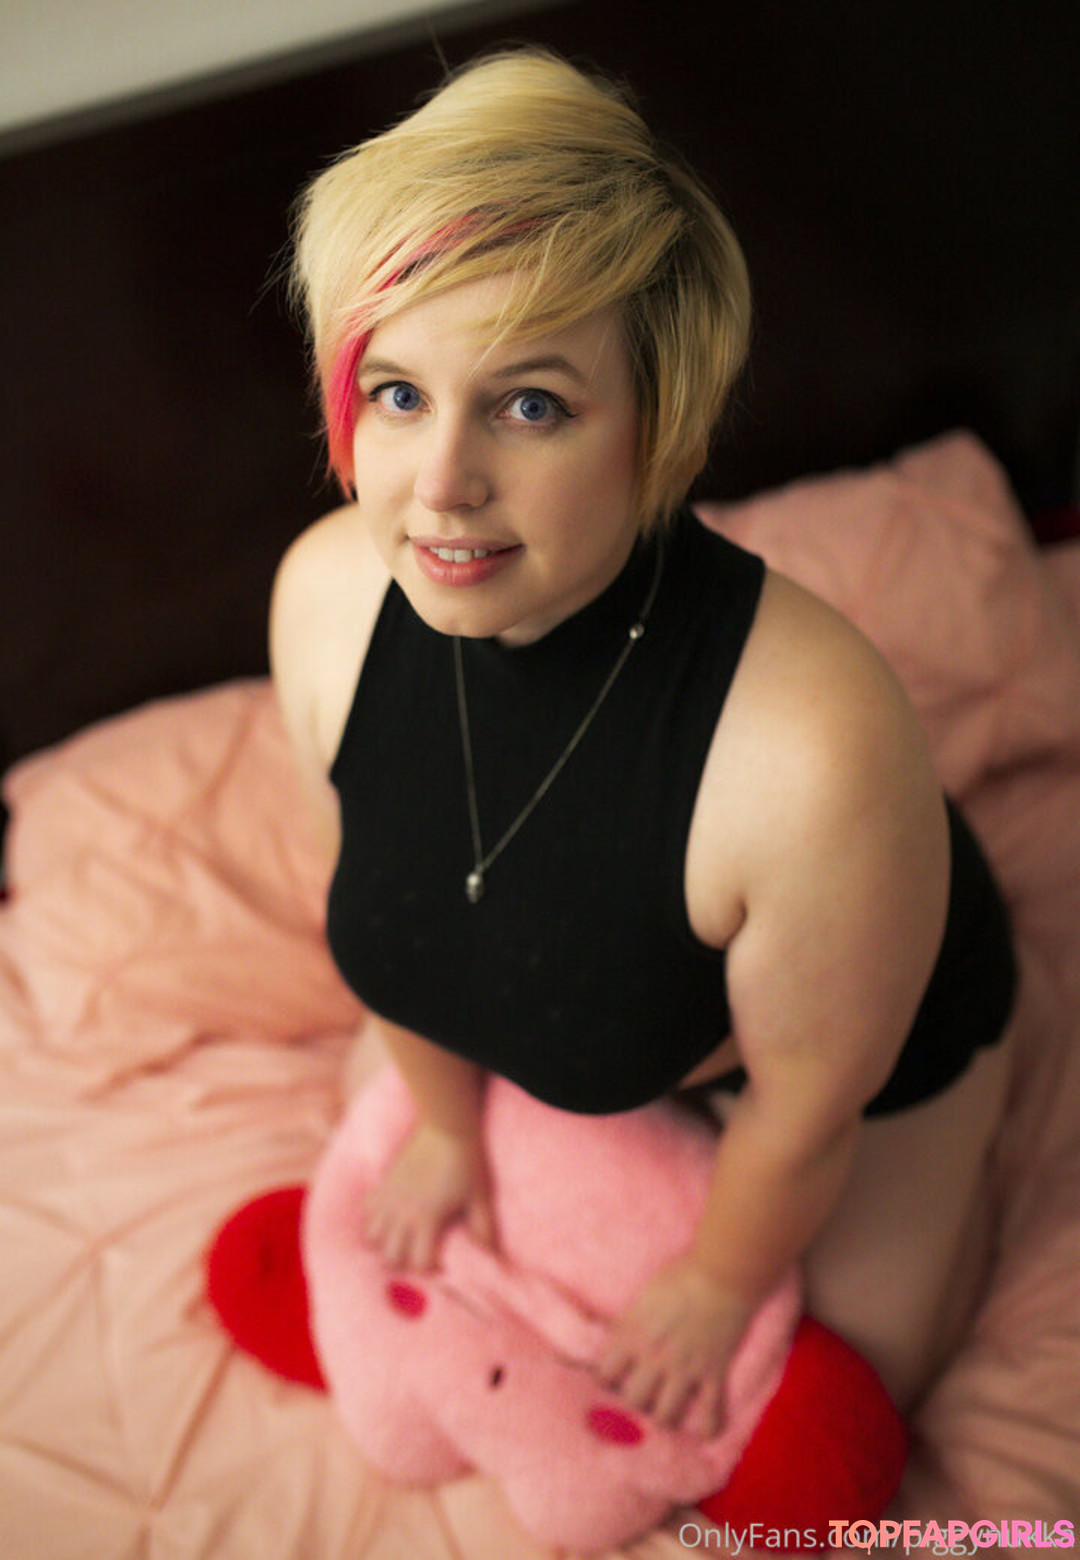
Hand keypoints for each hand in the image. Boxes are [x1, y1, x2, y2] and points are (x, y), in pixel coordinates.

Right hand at [364, 1119, 496, 1270]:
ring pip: (373, 1236)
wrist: (446, 1127)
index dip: (430, 1269)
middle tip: (418, 1254)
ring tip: (401, 1238)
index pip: (419, 1263)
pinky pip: (367, 1210)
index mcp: (427, 1218)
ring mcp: (389, 1197)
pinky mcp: (383, 1183)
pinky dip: (375, 1217)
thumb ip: (483, 1227)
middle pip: (390, 1256)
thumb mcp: (479, 1197)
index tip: (439, 1262)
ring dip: (386, 1242)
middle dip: (404, 1261)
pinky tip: (390, 1215)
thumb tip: (490, 1254)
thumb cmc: (466, 1162)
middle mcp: (402, 1212)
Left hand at [596, 1258, 755, 1437]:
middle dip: (632, 1400)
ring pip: (665, 1415)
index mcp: (635, 1336)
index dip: (605, 1376)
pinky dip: (706, 1427)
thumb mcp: (643, 1298)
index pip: (604, 1373)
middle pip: (632, 1400)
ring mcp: (686, 1369)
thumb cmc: (680, 1278)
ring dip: (662, 1415)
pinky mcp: (714, 1374)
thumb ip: (627, 1323)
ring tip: (664, 1407)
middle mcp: (657, 1358)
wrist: (723, 1274)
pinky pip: (710, 1414)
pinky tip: (701, 1430)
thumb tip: (609, 1338)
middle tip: (639, 1393)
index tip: (611, 1375)